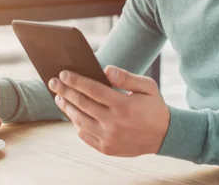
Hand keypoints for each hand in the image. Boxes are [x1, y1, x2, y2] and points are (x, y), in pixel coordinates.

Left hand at [48, 65, 169, 156]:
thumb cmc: (154, 107)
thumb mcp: (147, 86)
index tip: (64, 73)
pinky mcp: (107, 148)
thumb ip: (126, 77)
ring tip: (59, 97)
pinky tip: (73, 114)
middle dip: (65, 91)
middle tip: (53, 82)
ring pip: (80, 121)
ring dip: (67, 108)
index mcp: (123, 105)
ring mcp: (109, 137)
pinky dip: (76, 124)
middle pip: (82, 104)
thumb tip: (105, 69)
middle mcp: (114, 123)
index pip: (93, 90)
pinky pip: (85, 136)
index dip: (76, 81)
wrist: (164, 136)